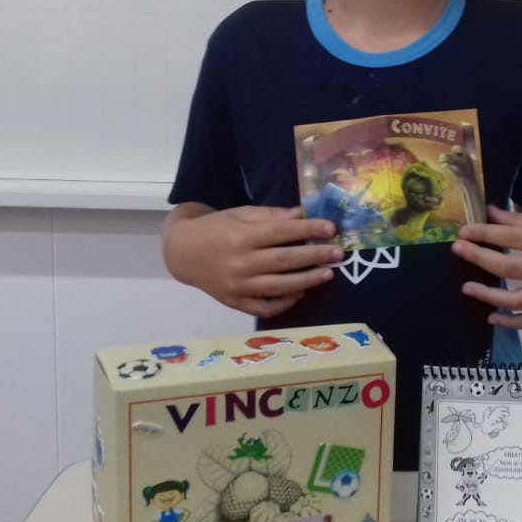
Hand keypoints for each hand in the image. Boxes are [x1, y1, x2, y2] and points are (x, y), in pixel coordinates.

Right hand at [163, 204, 342, 318]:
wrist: (183, 252)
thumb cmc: (216, 228)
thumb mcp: (239, 214)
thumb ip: (270, 216)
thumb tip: (302, 215)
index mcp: (241, 237)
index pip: (281, 233)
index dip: (308, 229)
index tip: (331, 228)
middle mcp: (240, 263)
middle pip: (284, 261)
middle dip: (315, 256)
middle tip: (338, 253)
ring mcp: (237, 286)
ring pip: (278, 286)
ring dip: (306, 281)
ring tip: (327, 274)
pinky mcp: (235, 302)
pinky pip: (264, 307)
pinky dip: (284, 303)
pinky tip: (300, 293)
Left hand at [451, 204, 521, 328]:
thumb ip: (519, 221)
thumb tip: (488, 214)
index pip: (510, 237)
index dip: (483, 234)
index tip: (462, 233)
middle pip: (508, 267)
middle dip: (479, 258)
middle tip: (458, 251)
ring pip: (517, 301)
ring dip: (488, 296)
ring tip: (467, 288)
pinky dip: (512, 323)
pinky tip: (493, 318)